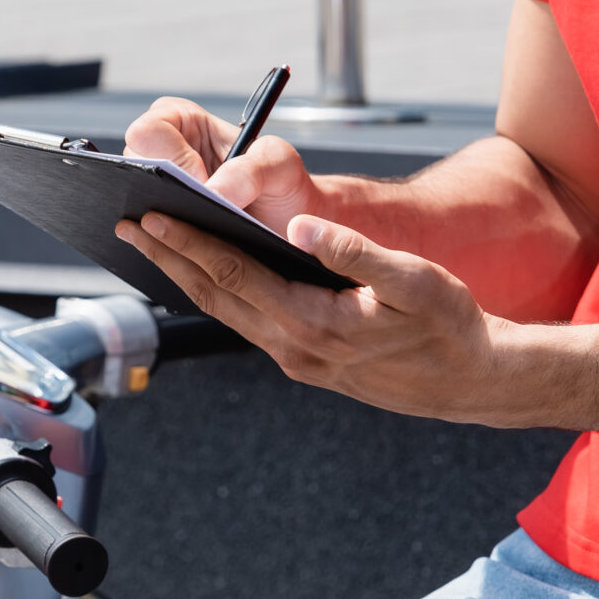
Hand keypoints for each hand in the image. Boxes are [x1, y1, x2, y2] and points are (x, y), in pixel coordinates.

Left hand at [113, 206, 529, 425]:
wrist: (472, 382)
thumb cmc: (451, 327)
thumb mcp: (416, 282)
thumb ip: (357, 252)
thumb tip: (304, 227)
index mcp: (316, 325)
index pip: (237, 276)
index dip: (191, 244)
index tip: (152, 216)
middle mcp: (296, 348)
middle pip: (217, 298)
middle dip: (169, 260)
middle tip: (127, 225)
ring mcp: (297, 360)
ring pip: (227, 315)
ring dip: (186, 279)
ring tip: (152, 247)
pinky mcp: (305, 362)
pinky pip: (248, 324)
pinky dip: (218, 297)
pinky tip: (205, 277)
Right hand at [122, 97, 320, 233]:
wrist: (293, 226)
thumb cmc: (285, 186)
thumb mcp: (281, 166)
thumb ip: (251, 170)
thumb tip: (213, 194)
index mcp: (183, 122)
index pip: (149, 130)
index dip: (170, 157)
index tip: (202, 183)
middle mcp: (164, 153)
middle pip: (134, 167)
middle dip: (163, 191)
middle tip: (199, 211)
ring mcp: (159, 191)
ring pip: (135, 203)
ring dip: (161, 220)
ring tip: (199, 231)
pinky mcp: (161, 225)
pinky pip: (144, 234)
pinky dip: (161, 243)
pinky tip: (190, 249)